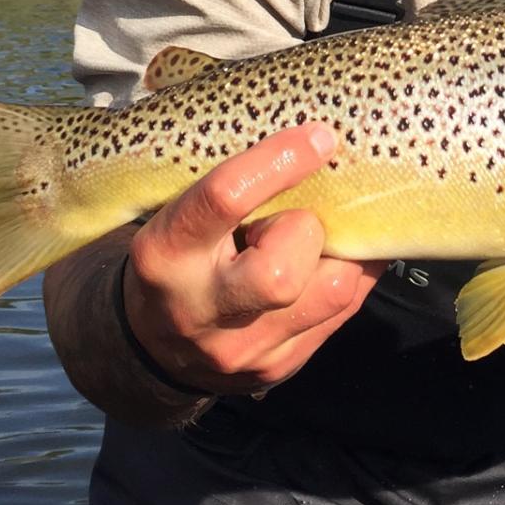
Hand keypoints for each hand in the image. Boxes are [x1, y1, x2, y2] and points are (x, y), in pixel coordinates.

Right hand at [122, 122, 383, 394]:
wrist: (154, 346)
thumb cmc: (180, 255)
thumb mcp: (179, 215)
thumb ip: (235, 187)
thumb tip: (315, 139)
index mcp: (165, 254)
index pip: (224, 200)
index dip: (279, 162)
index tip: (320, 137)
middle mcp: (201, 310)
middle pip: (282, 274)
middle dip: (305, 231)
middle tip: (293, 219)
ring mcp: (243, 349)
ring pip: (332, 291)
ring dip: (338, 253)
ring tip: (316, 240)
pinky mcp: (279, 367)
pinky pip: (345, 310)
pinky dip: (351, 274)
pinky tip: (334, 259)